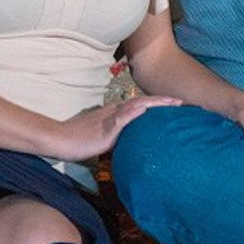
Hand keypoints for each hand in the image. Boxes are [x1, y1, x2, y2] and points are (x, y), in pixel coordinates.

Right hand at [51, 95, 181, 160]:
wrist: (61, 140)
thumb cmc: (78, 140)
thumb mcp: (102, 136)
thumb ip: (116, 135)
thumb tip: (129, 141)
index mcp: (115, 113)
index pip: (141, 105)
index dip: (158, 104)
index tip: (175, 105)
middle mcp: (115, 111)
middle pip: (143, 103)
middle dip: (163, 102)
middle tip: (182, 102)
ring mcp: (110, 118)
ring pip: (136, 106)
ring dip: (155, 104)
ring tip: (171, 103)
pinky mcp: (105, 128)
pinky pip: (121, 119)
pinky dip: (134, 113)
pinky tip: (145, 110)